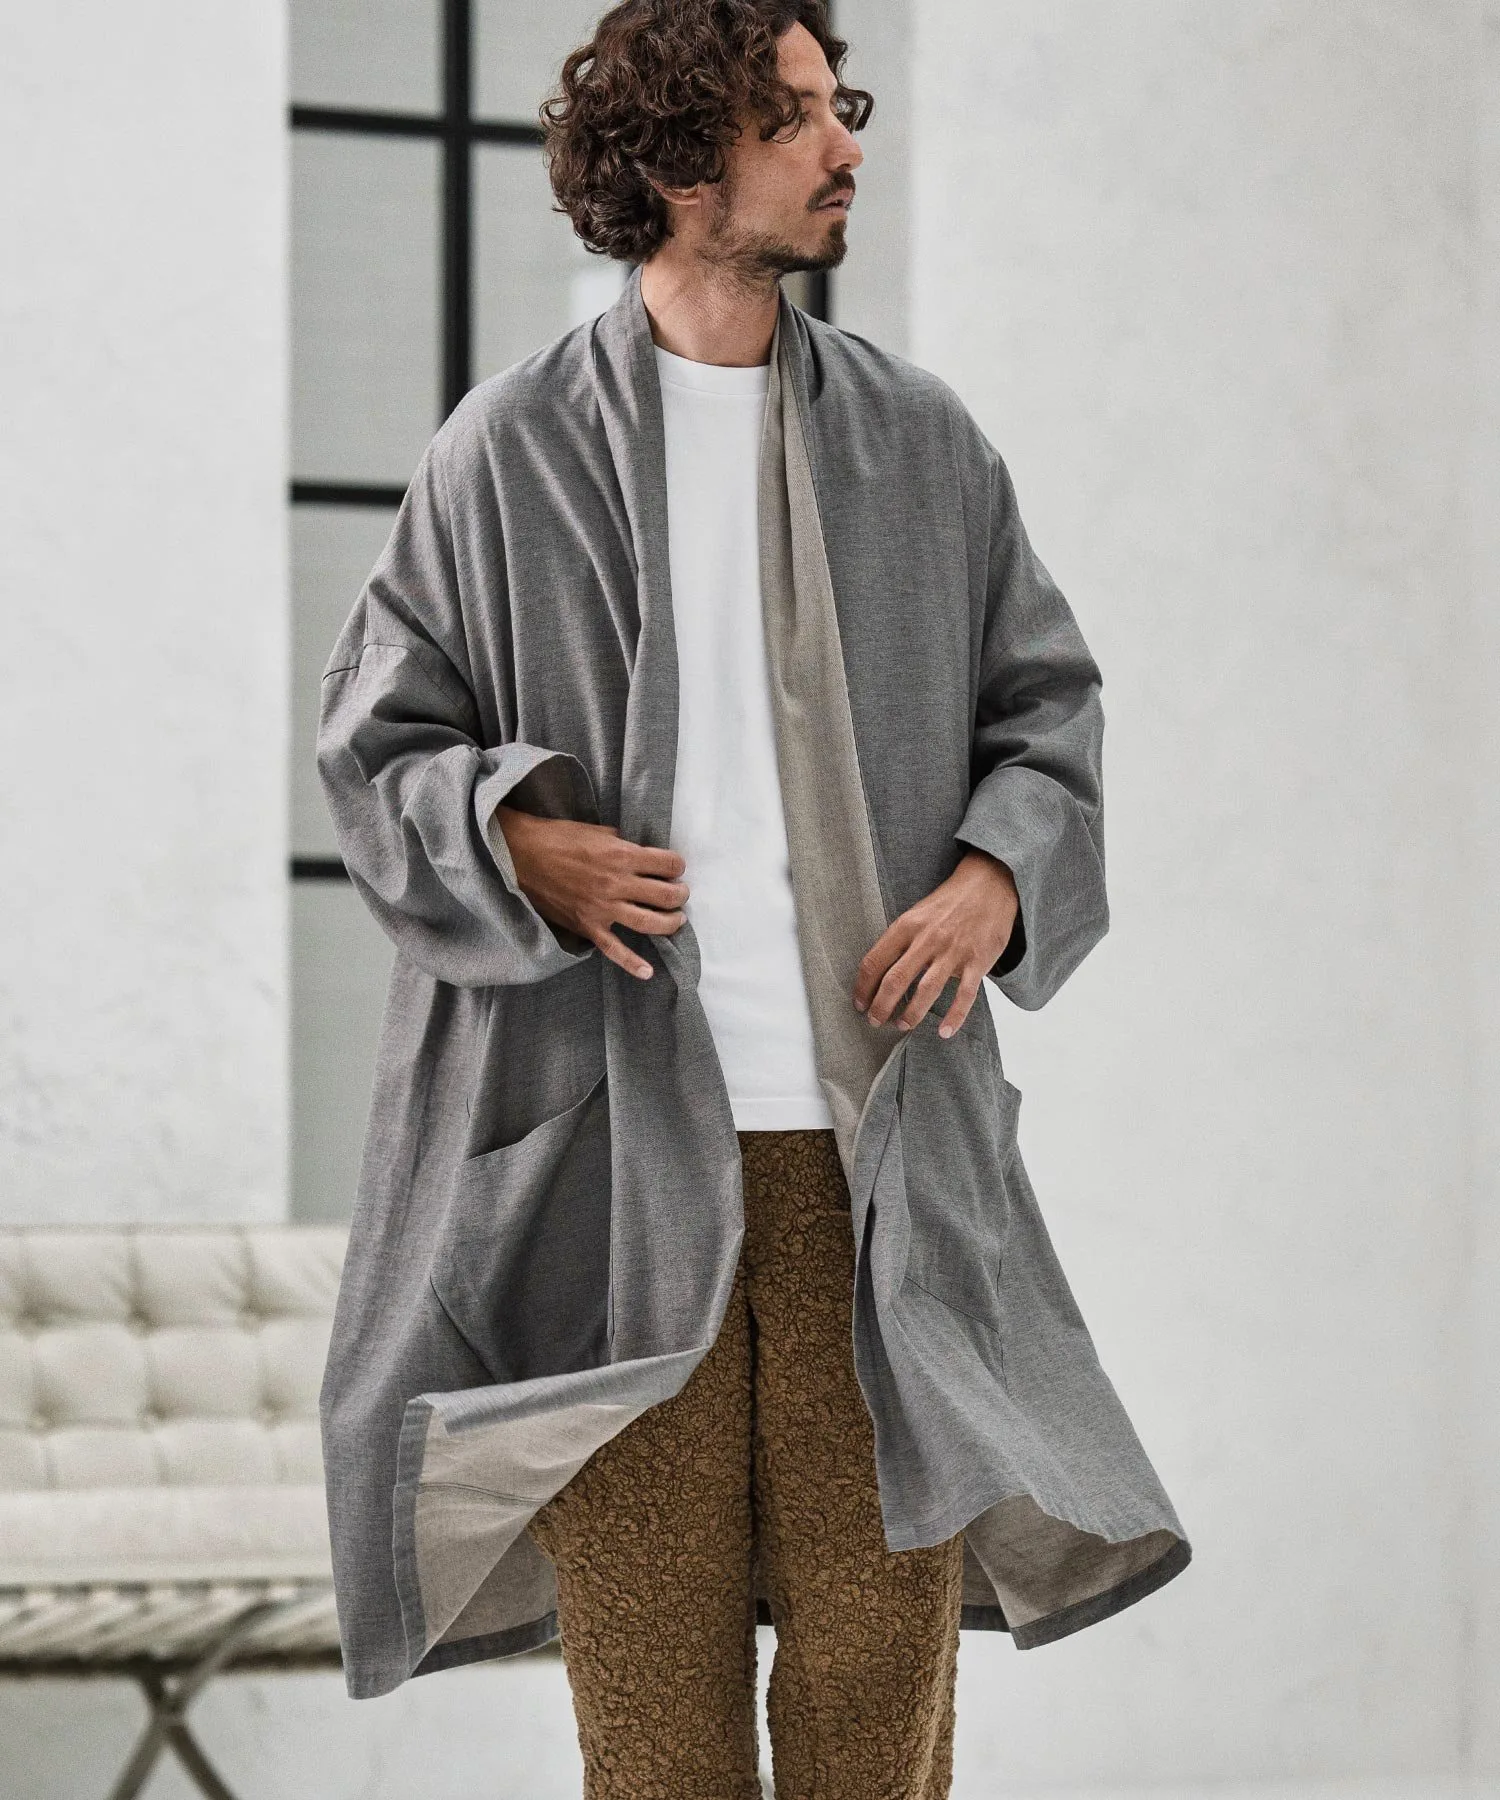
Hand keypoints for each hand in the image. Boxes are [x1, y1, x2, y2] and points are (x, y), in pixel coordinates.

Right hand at [492, 805, 688, 979]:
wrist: (521, 855)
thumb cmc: (559, 838)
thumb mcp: (598, 832)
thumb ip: (624, 845)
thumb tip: (642, 856)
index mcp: (622, 856)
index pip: (667, 865)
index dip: (677, 866)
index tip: (675, 868)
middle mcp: (616, 884)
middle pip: (666, 895)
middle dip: (680, 894)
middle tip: (680, 893)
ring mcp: (603, 908)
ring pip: (650, 923)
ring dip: (671, 922)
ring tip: (677, 919)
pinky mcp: (588, 926)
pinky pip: (614, 949)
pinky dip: (632, 963)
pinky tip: (648, 972)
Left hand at [853, 848, 1018, 1038]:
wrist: (989, 886)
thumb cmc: (948, 903)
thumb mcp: (916, 913)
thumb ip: (899, 940)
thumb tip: (877, 973)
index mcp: (907, 926)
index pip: (874, 961)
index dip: (862, 987)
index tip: (859, 1003)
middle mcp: (927, 939)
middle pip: (896, 980)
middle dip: (880, 1006)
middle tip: (875, 1022)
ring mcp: (953, 951)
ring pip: (926, 990)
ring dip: (911, 1014)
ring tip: (902, 1025)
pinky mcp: (977, 962)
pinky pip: (965, 995)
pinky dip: (954, 1016)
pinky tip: (943, 1032)